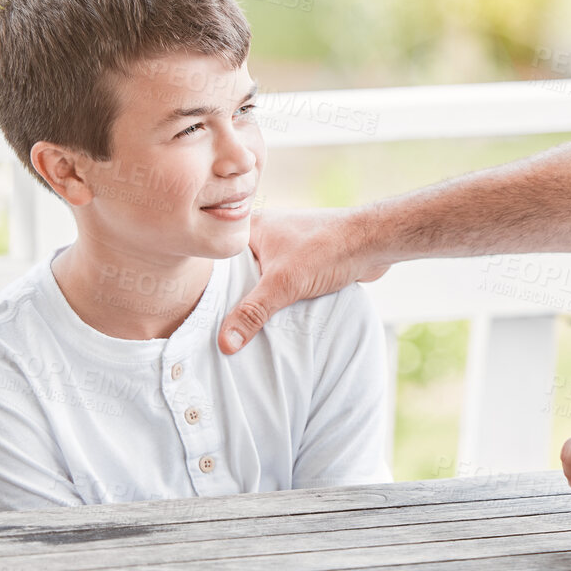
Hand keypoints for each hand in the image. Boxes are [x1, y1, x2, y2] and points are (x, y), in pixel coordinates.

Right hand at [219, 207, 391, 353]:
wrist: (374, 241)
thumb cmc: (328, 249)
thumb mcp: (283, 284)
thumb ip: (252, 312)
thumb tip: (225, 342)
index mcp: (251, 228)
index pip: (216, 260)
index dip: (206, 286)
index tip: (196, 313)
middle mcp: (266, 234)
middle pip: (238, 273)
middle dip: (234, 298)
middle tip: (215, 328)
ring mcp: (286, 247)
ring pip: (261, 280)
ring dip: (259, 300)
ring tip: (241, 328)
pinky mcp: (304, 261)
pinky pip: (282, 284)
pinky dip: (278, 299)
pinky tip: (271, 320)